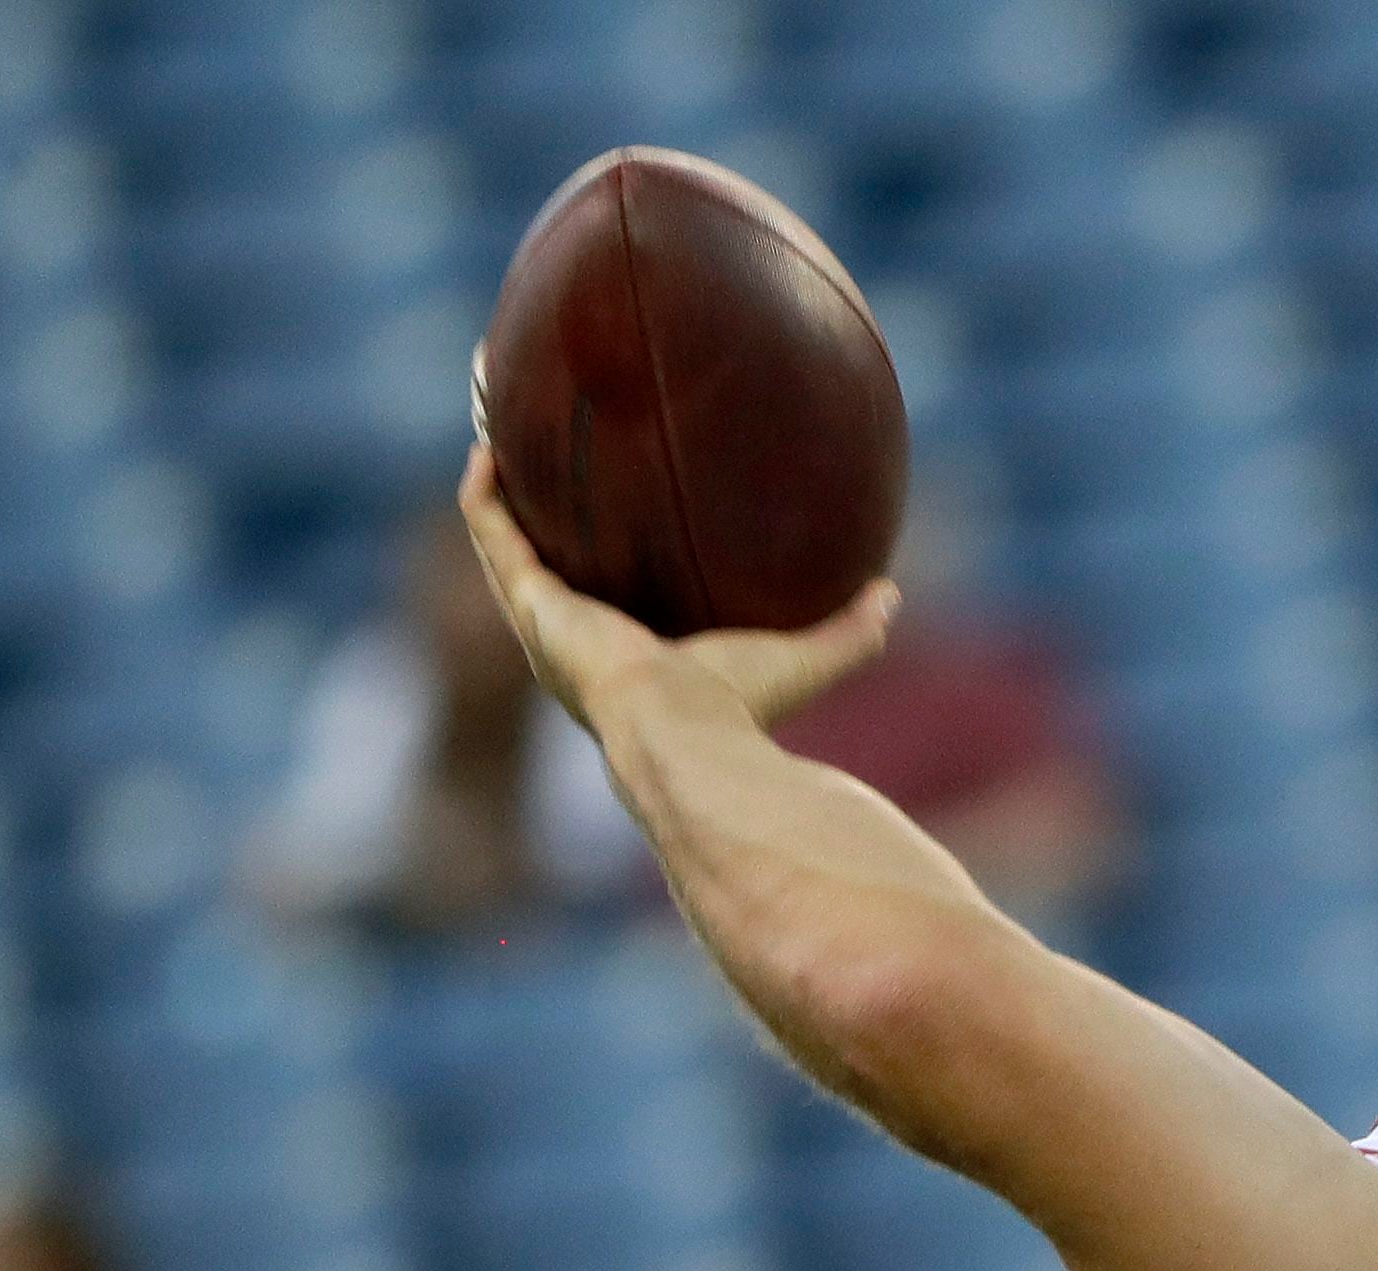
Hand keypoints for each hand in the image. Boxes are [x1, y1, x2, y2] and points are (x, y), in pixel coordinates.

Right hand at [456, 444, 896, 737]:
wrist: (688, 737)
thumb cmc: (743, 711)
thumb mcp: (805, 660)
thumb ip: (850, 631)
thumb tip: (890, 594)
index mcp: (625, 657)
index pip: (603, 597)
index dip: (597, 554)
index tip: (608, 507)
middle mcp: (572, 641)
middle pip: (541, 562)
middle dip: (535, 509)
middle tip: (537, 452)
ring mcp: (544, 622)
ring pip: (503, 539)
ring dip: (497, 483)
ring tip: (493, 425)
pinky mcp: (529, 601)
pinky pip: (491, 530)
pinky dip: (487, 488)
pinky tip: (492, 440)